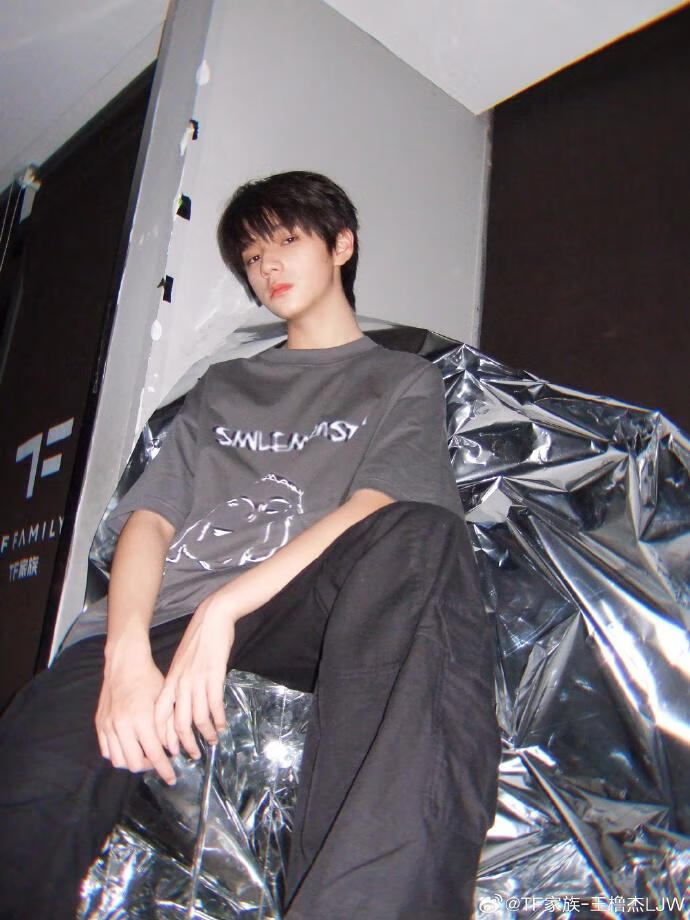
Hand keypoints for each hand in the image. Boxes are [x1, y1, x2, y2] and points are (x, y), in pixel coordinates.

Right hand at [96, 642, 176, 784]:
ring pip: (118, 760)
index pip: (155, 754)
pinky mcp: (100, 724)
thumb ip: (168, 727)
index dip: (164, 769)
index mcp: (141, 719)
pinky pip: (106, 751)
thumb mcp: (164, 701)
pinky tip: (129, 748)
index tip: (171, 778)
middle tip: (158, 762)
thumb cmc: (149, 680)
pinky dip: (118, 755)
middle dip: (149, 767)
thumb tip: (172, 750)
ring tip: (144, 755)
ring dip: (133, 762)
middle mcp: (122, 725)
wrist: (124, 665)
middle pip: (134, 763)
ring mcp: (108, 725)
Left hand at [154, 594, 234, 759]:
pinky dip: (219, 719)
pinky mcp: (213, 676)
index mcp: (170, 681)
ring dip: (206, 733)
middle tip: (192, 755)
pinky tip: (223, 725)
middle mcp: (180, 684)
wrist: (211, 618)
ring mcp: (196, 681)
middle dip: (185, 743)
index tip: (169, 750)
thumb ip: (179, 683)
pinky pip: (214, 705)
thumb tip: (180, 704)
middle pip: (178, 723)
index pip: (160, 715)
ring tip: (212, 741)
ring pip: (198, 717)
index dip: (163, 735)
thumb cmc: (198, 641)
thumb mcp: (182, 663)